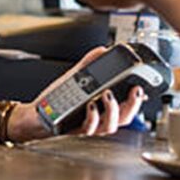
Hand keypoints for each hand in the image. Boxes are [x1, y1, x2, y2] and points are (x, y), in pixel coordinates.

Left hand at [8, 46, 147, 142]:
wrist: (38, 115)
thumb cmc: (58, 101)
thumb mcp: (75, 79)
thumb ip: (88, 65)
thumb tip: (101, 51)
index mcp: (102, 108)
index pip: (126, 107)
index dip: (138, 101)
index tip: (141, 87)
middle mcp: (99, 119)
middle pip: (124, 118)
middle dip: (133, 105)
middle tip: (134, 91)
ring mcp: (89, 126)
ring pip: (110, 126)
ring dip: (112, 110)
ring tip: (107, 93)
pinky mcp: (76, 129)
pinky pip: (89, 128)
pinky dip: (92, 116)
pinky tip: (90, 105)